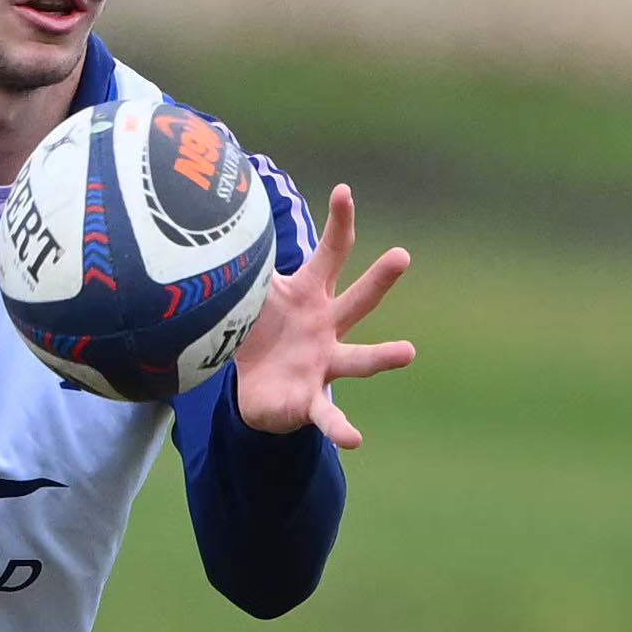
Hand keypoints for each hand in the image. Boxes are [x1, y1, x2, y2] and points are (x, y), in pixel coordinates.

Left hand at [230, 184, 416, 446]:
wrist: (252, 388)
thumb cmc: (258, 332)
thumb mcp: (250, 296)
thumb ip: (244, 268)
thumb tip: (223, 224)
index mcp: (312, 296)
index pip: (332, 254)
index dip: (340, 223)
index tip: (344, 192)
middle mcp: (328, 328)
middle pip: (358, 300)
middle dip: (379, 279)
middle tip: (402, 256)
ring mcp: (325, 365)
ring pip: (358, 360)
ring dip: (383, 356)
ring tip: (408, 352)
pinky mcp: (310, 401)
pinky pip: (327, 416)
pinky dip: (341, 427)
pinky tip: (355, 439)